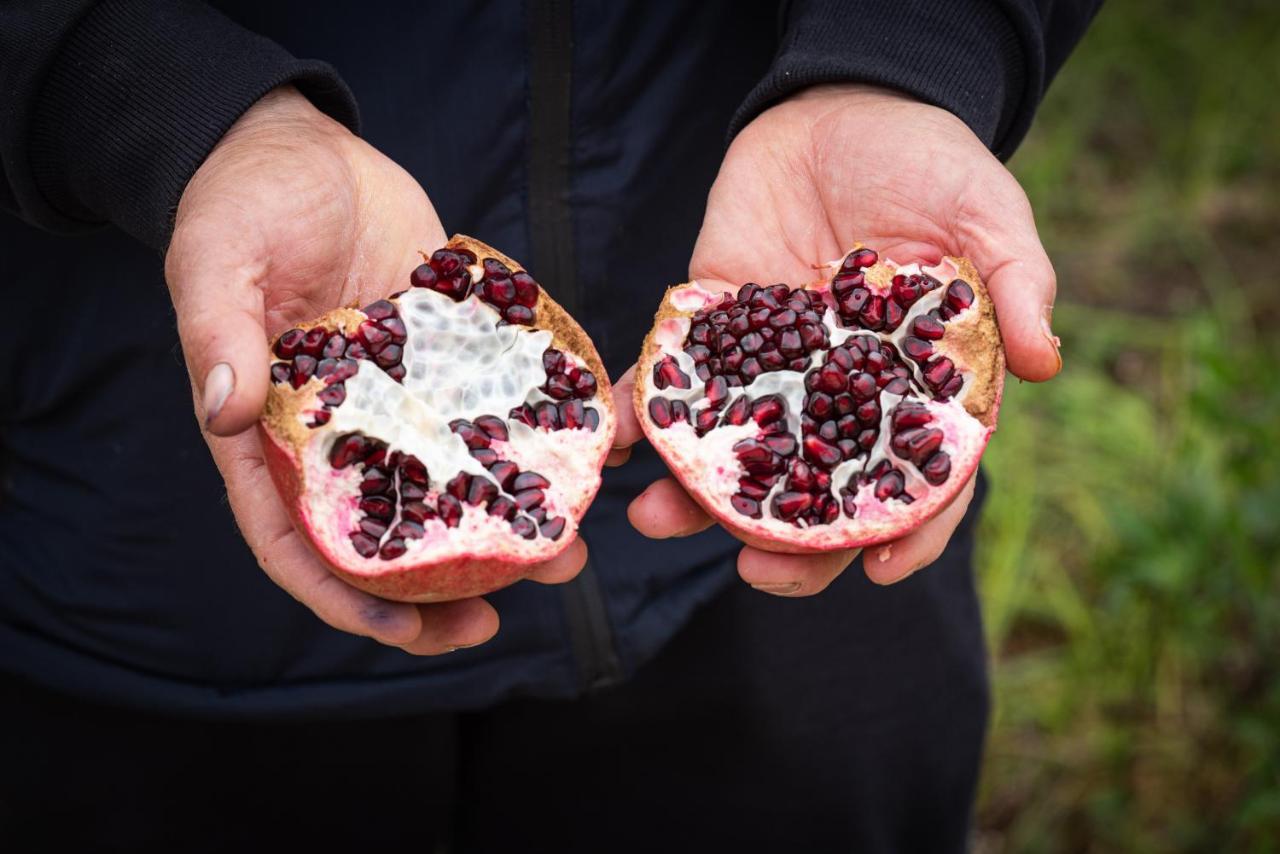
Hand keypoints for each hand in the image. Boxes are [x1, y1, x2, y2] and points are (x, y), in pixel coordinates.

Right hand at [165, 87, 590, 652]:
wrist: (305, 150)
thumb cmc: (242, 202)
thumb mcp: (218, 260)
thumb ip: (218, 333)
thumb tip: (225, 411)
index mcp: (274, 432)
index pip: (295, 538)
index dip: (342, 594)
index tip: (398, 631)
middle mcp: (341, 432)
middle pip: (383, 534)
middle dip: (432, 591)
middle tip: (491, 622)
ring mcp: (400, 401)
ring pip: (448, 486)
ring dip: (497, 529)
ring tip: (560, 559)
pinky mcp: (445, 362)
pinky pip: (488, 415)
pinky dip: (524, 446)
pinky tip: (573, 466)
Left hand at [615, 84, 1061, 593]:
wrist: (843, 107)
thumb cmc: (931, 165)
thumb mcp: (988, 215)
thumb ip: (1017, 283)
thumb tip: (1046, 363)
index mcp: (912, 390)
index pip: (917, 479)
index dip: (909, 530)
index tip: (882, 570)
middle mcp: (840, 397)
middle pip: (816, 491)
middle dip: (787, 543)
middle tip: (757, 573)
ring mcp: (773, 370)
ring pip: (737, 453)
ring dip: (695, 495)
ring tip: (657, 518)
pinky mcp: (714, 330)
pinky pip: (679, 382)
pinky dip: (646, 411)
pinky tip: (619, 438)